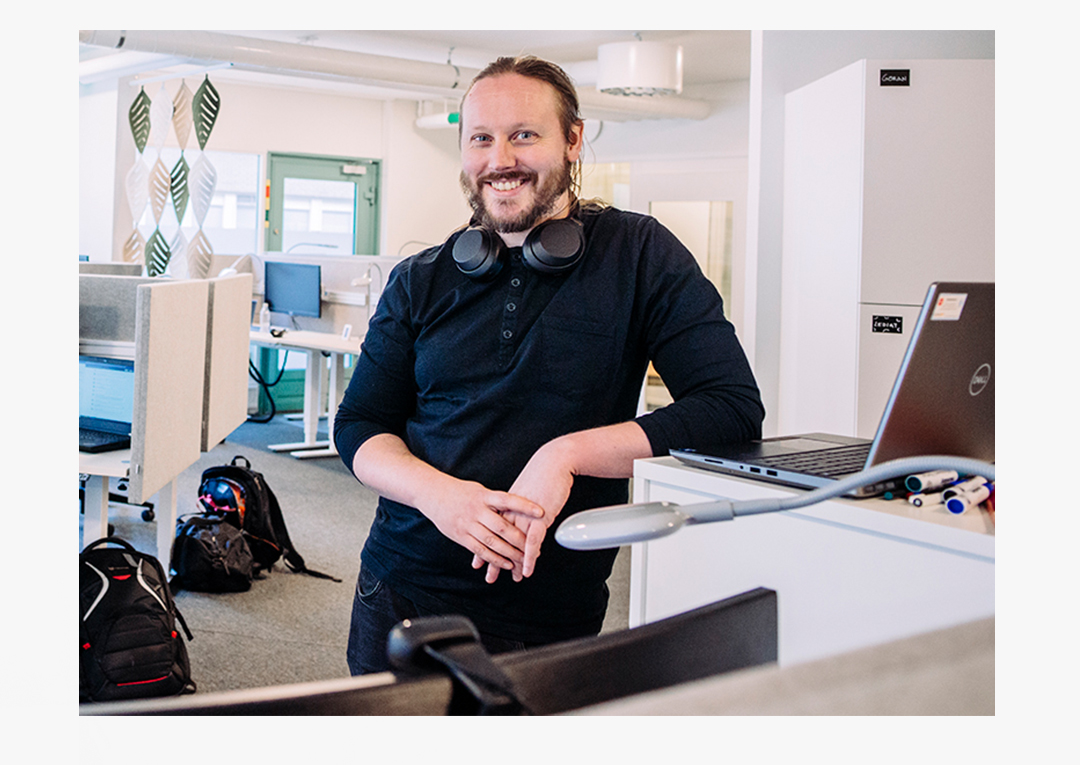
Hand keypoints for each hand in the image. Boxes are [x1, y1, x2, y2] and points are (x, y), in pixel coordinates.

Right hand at [420, 479, 546, 575]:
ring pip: (492, 542)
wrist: (432, 494)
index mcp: (484, 496)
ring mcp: (468, 525)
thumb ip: (496, 501)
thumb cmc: (459, 491)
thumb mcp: (479, 490)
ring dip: (509, 553)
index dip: (525, 506)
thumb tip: (517, 508)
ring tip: (522, 560)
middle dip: (520, 539)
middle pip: (502, 527)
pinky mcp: (461, 536)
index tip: (541, 512)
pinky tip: (505, 564)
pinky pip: (480, 550)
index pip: (508, 500)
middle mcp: (476, 511)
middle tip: (534, 547)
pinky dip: (494, 559)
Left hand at [475, 439, 575, 582]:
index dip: (483, 549)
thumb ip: (516, 508)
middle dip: (494, 562)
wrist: (552, 463)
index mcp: (504, 508)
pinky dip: (529, 558)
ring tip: (514, 578)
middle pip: (499, 542)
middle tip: (489, 577)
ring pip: (515, 545)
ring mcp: (523, 516)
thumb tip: (513, 517)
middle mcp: (510, 513)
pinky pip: (532, 542)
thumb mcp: (523, 494)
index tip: (477, 563)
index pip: (489, 533)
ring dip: (514, 564)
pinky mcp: (539, 517)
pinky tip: (527, 569)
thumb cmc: (540, 476)